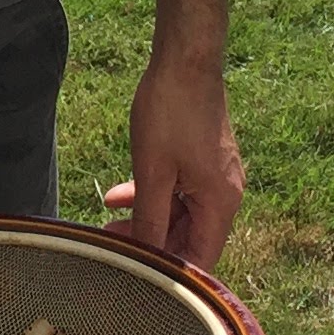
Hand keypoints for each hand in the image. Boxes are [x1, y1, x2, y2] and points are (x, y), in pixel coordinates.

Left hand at [103, 41, 244, 271]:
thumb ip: (151, 220)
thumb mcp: (153, 172)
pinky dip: (153, 195)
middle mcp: (225, 195)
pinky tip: (119, 193)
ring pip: (180, 214)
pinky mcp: (203, 160)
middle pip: (190, 238)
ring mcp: (215, 176)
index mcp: (221, 204)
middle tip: (111, 244)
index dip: (170, 274)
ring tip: (108, 219)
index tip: (134, 275)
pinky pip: (178, 190)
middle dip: (152, 243)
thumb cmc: (171, 112)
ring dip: (147, 218)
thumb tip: (147, 259)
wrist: (186, 59)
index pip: (201, 259)